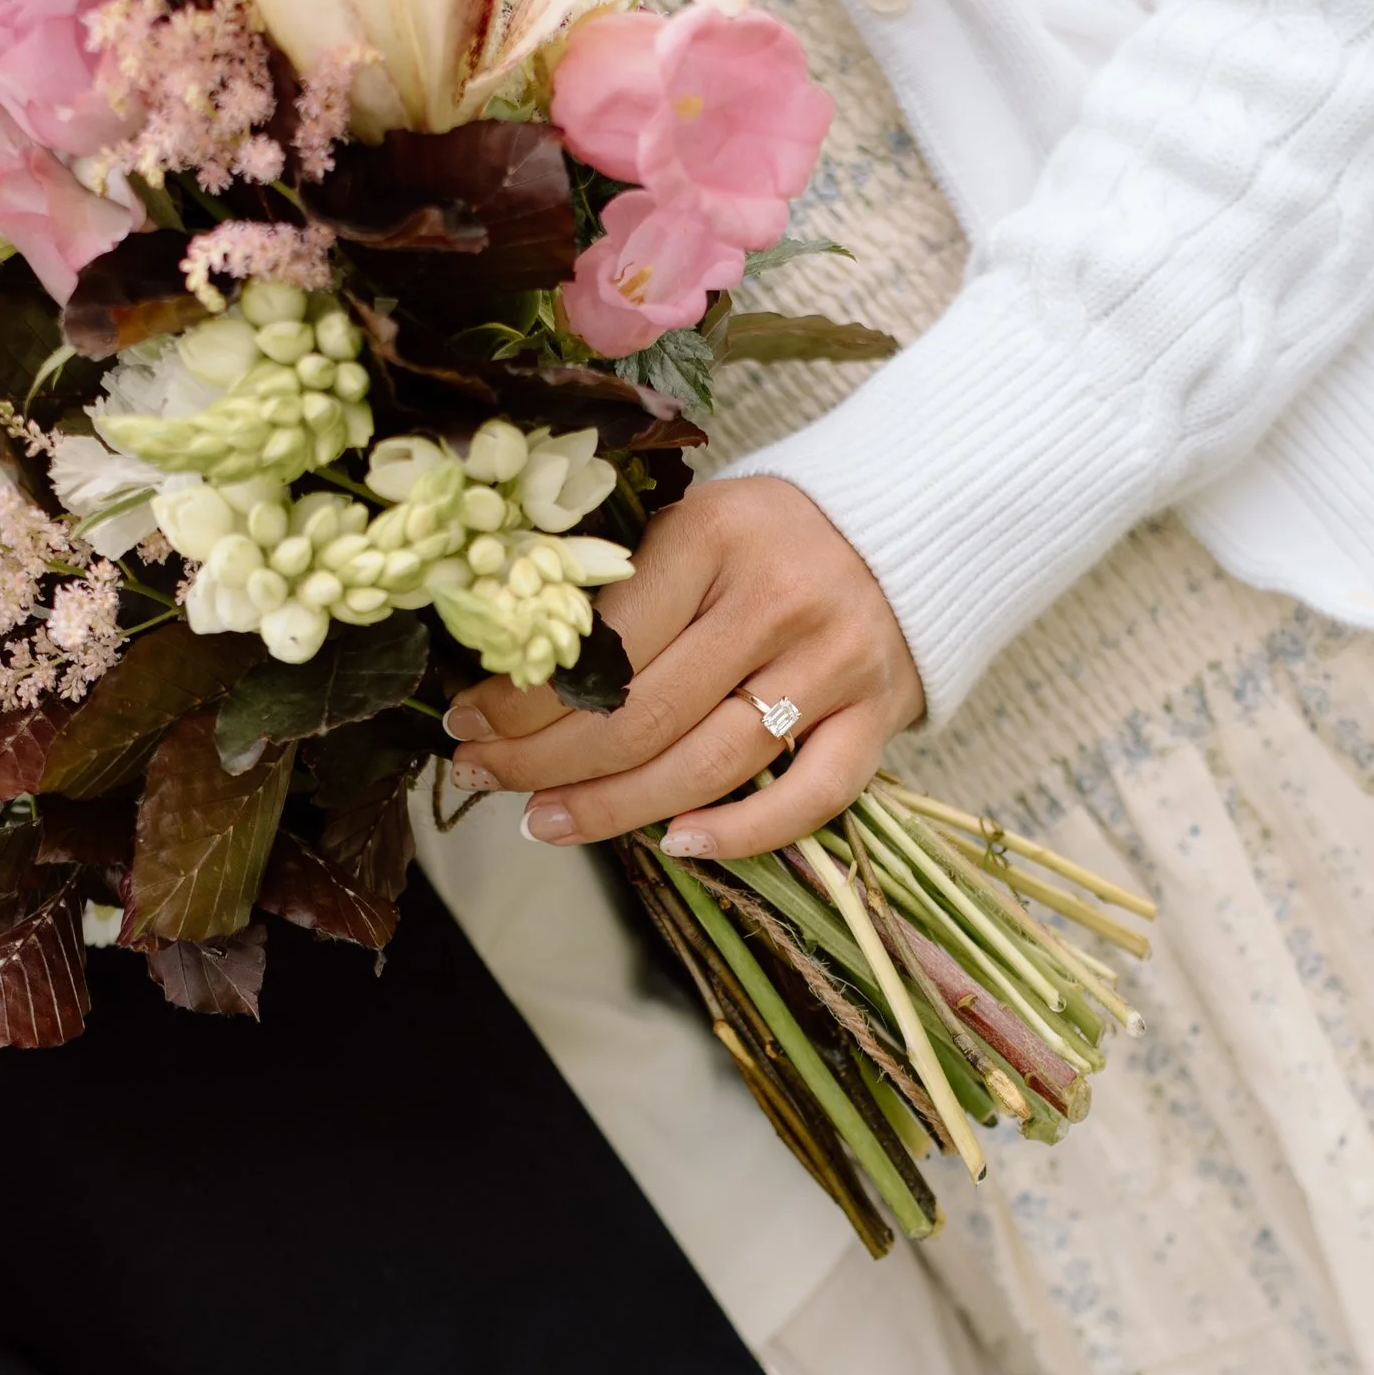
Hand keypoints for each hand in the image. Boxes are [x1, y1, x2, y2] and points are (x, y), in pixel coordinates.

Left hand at [449, 478, 923, 858]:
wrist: (905, 528)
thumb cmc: (765, 537)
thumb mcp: (688, 529)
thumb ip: (618, 592)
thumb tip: (507, 678)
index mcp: (714, 535)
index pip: (602, 639)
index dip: (524, 695)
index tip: (467, 724)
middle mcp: (778, 599)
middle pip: (644, 712)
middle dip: (547, 759)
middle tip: (488, 780)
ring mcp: (835, 663)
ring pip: (711, 762)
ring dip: (616, 807)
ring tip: (546, 822)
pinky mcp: (879, 715)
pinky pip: (810, 796)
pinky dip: (744, 832)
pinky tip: (676, 846)